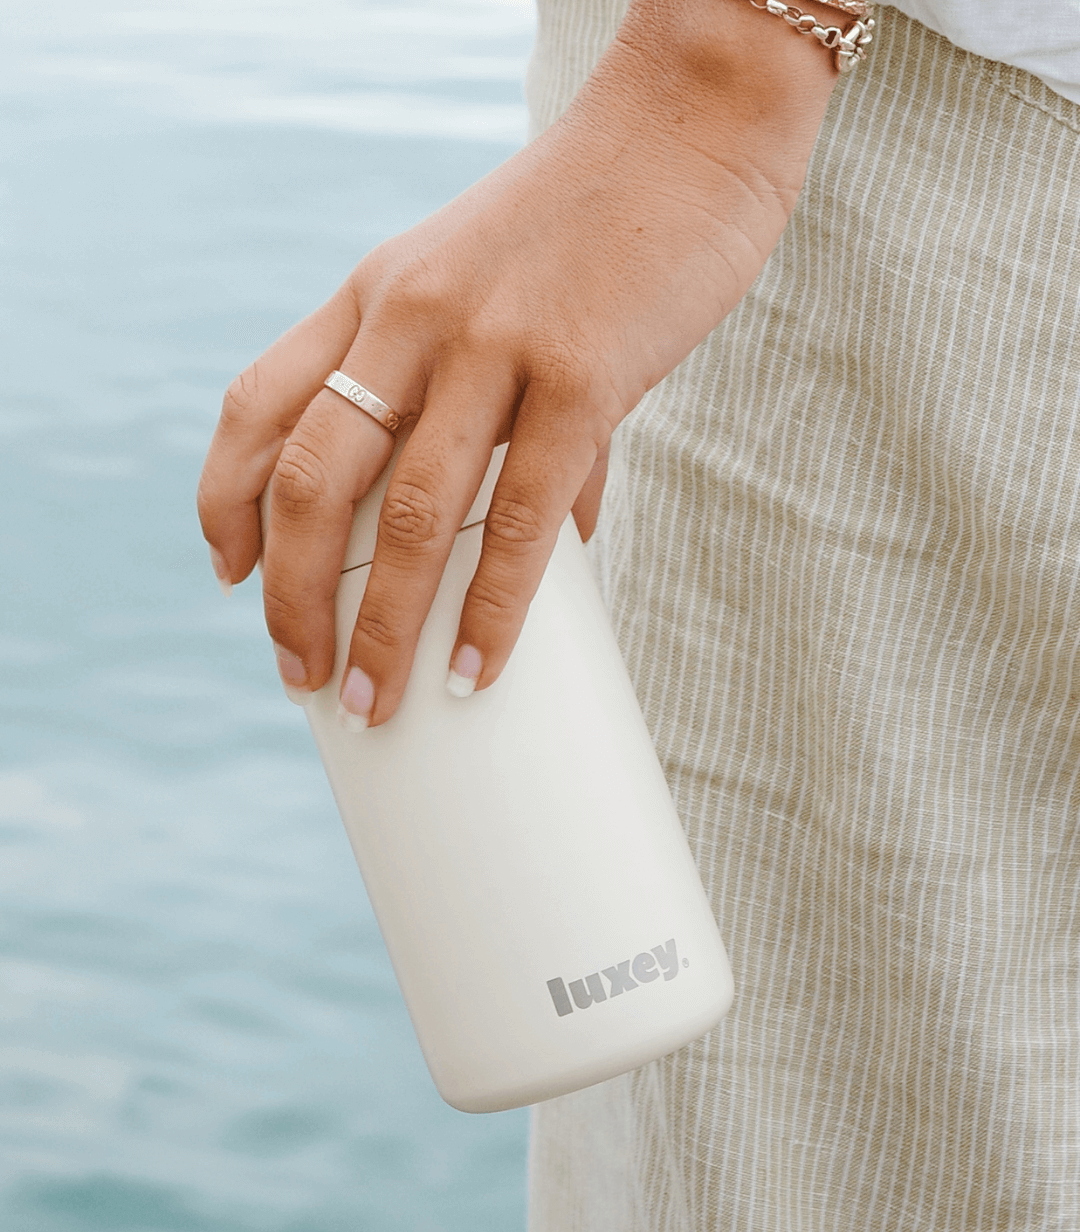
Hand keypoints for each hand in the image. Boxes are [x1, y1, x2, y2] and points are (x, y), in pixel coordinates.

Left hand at [198, 0, 838, 725]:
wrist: (690, 126)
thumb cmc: (596, 220)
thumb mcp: (496, 288)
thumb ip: (497, 406)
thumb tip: (546, 533)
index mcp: (376, 294)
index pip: (258, 402)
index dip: (227, 498)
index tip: (229, 574)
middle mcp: (413, 317)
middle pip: (312, 478)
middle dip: (291, 595)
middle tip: (296, 674)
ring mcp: (495, 344)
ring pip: (412, 514)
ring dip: (382, 626)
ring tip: (373, 702)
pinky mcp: (584, 377)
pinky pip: (522, 518)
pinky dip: (492, 608)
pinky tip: (477, 668)